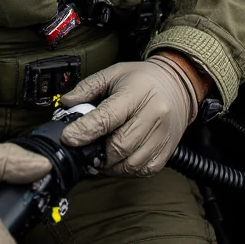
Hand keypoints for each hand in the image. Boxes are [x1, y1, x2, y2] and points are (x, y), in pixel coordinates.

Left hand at [58, 57, 198, 175]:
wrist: (177, 84)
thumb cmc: (142, 79)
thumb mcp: (113, 73)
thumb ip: (87, 88)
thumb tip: (66, 103)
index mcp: (137, 93)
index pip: (108, 117)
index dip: (85, 131)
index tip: (68, 138)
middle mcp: (153, 115)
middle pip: (120, 145)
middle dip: (97, 152)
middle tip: (83, 150)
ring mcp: (162, 135)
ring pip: (132, 163)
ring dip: (110, 165)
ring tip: (99, 157)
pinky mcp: (167, 150)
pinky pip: (144, 170)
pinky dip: (126, 170)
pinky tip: (117, 161)